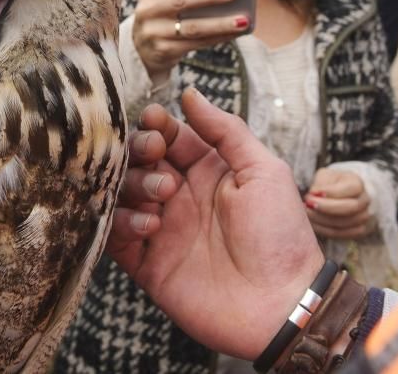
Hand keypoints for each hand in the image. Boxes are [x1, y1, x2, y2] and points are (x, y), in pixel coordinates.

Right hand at [107, 90, 323, 358]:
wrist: (282, 305)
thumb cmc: (281, 237)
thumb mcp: (263, 171)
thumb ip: (226, 130)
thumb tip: (190, 92)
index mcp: (206, 172)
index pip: (168, 138)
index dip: (157, 127)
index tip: (155, 123)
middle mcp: (179, 196)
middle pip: (138, 162)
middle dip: (139, 153)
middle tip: (155, 157)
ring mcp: (161, 229)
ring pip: (122, 194)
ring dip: (134, 187)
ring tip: (163, 198)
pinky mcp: (147, 263)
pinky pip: (115, 236)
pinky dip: (122, 224)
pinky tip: (148, 225)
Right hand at [132, 0, 247, 83]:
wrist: (142, 52)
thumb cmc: (164, 17)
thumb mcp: (164, 0)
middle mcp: (147, 11)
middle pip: (180, 1)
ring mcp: (154, 33)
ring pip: (192, 28)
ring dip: (220, 23)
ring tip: (242, 19)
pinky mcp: (164, 51)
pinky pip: (197, 43)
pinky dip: (219, 37)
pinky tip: (236, 32)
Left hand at [303, 168, 373, 238]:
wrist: (344, 196)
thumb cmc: (332, 183)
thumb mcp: (326, 176)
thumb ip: (321, 183)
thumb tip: (313, 194)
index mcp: (357, 184)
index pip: (349, 189)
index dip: (330, 192)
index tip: (312, 192)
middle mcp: (365, 201)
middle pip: (349, 207)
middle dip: (326, 207)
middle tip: (308, 204)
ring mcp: (364, 218)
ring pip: (344, 223)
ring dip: (322, 220)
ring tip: (307, 213)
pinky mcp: (358, 231)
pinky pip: (341, 234)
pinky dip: (323, 230)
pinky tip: (312, 223)